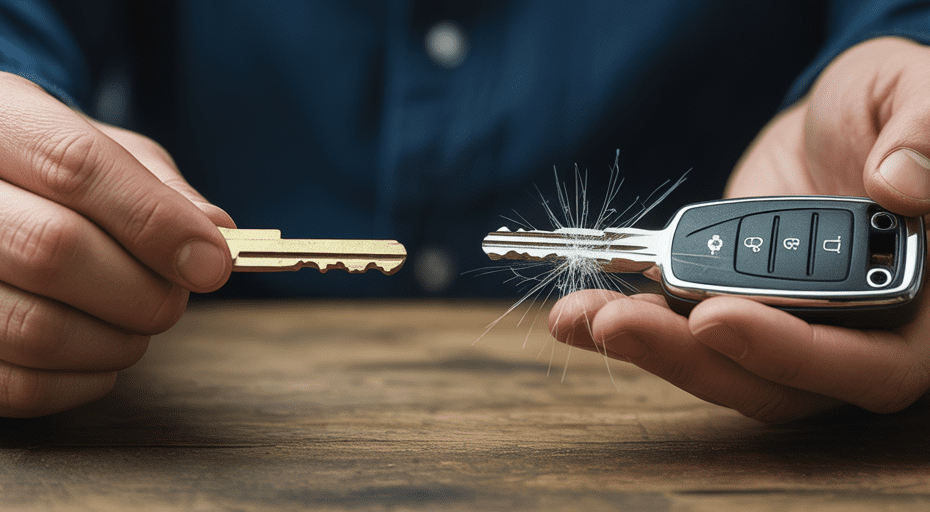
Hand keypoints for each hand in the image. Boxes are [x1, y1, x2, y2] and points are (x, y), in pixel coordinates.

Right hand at [0, 72, 233, 416]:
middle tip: (175, 298)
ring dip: (118, 342)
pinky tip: (100, 357)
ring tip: (137, 324)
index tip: (214, 265)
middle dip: (144, 289)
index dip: (156, 222)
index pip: (75, 166)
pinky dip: (80, 383)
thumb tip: (216, 233)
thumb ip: (159, 187)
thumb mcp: (107, 150)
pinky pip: (17, 385)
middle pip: (53, 248)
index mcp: (1, 122)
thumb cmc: (54, 172)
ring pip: (34, 329)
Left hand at [549, 37, 929, 421]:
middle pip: (774, 385)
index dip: (791, 352)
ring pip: (720, 370)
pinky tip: (578, 313)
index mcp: (915, 306)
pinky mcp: (733, 315)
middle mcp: (852, 339)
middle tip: (618, 321)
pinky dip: (632, 325)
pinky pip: (685, 335)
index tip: (719, 316)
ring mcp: (785, 334)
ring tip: (578, 316)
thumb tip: (902, 181)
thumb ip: (924, 129)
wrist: (835, 128)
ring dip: (646, 348)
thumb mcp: (913, 93)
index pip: (866, 362)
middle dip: (689, 357)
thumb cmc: (890, 113)